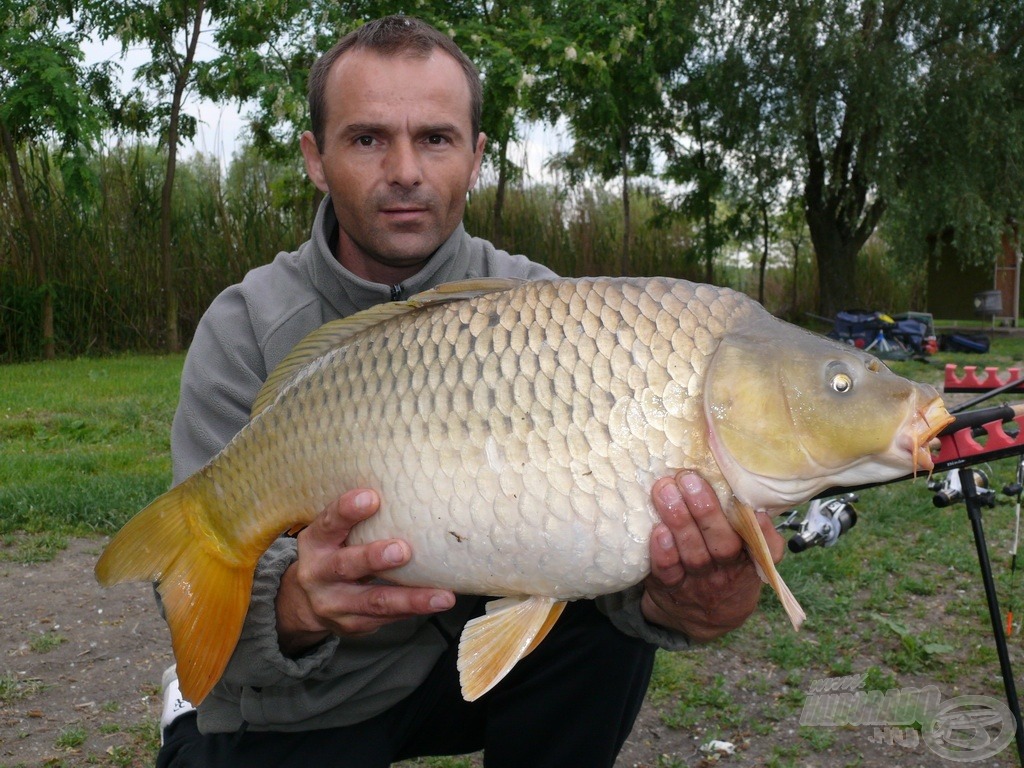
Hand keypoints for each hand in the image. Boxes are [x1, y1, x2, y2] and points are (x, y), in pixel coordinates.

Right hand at [276, 489, 455, 654]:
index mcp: (315, 542)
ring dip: (411, 599)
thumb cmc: (334, 553)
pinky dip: (412, 611)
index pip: (329, 523)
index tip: (371, 497)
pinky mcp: (351, 625)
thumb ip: (360, 521)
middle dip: (373, 558)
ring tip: (442, 597)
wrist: (306, 603)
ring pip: (374, 602)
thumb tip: (412, 494)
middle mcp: (318, 574)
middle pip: (345, 566)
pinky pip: (385, 618)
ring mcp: (333, 604)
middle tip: (403, 550)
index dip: (347, 511)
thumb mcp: (334, 534)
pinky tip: (435, 603)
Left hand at [641, 472, 784, 641]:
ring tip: (666, 490)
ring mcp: (697, 581)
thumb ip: (756, 532)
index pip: (765, 548)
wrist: (702, 617)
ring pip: (692, 553)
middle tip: (688, 479)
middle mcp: (726, 572)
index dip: (761, 529)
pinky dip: (662, 551)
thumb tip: (755, 502)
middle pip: (722, 544)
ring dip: (678, 520)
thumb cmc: (729, 571)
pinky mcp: (670, 587)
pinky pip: (667, 571)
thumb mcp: (752, 558)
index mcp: (750, 560)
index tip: (748, 503)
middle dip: (705, 509)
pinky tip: (657, 528)